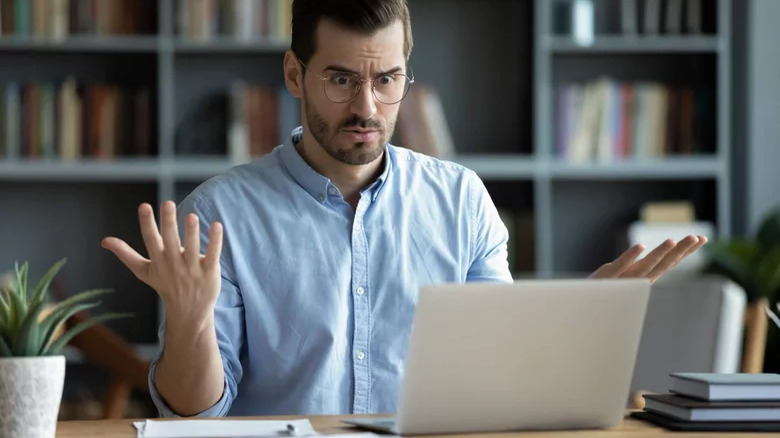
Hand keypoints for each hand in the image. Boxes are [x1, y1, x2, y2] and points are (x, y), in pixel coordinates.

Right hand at [101, 201, 222, 320]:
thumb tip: (104, 240)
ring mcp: (192, 269)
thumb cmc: (165, 285)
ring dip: (191, 232)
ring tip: (191, 216)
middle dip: (168, 222)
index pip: (150, 239)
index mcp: (158, 260)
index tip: (144, 206)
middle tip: (167, 203)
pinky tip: (217, 225)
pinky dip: (215, 241)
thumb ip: (126, 254)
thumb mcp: (143, 271)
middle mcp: (173, 263)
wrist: (188, 312)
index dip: (147, 223)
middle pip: (170, 240)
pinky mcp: (209, 272)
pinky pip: (212, 255)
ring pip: (191, 247)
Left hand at [589, 235, 707, 282]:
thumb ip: (638, 267)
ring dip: (660, 254)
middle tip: (697, 237)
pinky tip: (641, 246)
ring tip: (673, 240)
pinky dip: (630, 257)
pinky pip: (620, 267)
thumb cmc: (604, 291)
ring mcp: (623, 278)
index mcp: (644, 277)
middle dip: (681, 251)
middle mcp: (638, 279)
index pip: (669, 262)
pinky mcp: (607, 277)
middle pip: (663, 264)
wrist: (581, 307)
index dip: (685, 251)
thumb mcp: (625, 277)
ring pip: (645, 266)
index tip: (702, 238)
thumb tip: (651, 255)